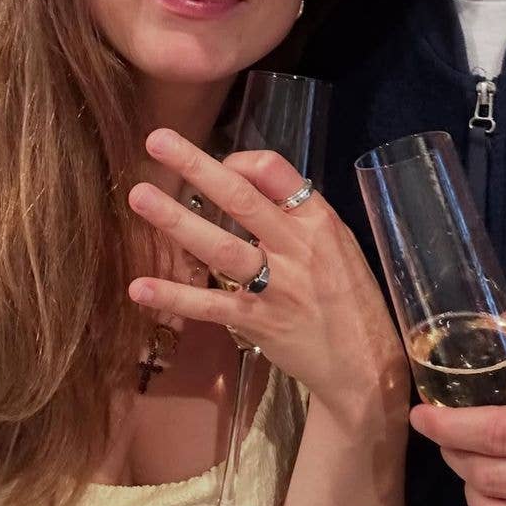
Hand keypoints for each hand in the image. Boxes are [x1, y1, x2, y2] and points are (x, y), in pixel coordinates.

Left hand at [128, 129, 406, 424]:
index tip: (218, 162)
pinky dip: (175, 296)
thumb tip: (248, 183)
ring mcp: (276, 286)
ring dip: (176, 220)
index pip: (275, 171)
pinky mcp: (258, 323)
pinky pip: (210, 305)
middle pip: (240, 198)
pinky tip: (139, 286)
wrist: (365, 364)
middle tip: (155, 141)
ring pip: (220, 246)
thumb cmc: (350, 296)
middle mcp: (296, 247)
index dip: (238, 160)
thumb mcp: (337, 243)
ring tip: (139, 196)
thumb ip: (296, 216)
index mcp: (317, 220)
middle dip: (196, 167)